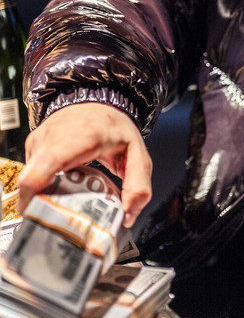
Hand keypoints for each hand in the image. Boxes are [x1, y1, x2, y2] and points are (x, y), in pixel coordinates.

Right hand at [17, 103, 151, 227]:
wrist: (98, 101)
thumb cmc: (114, 126)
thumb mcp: (137, 152)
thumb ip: (138, 184)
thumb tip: (129, 214)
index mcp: (82, 136)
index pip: (48, 163)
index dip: (36, 188)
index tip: (38, 209)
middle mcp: (55, 136)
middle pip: (32, 177)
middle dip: (41, 202)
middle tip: (61, 216)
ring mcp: (40, 140)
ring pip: (29, 179)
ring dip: (44, 194)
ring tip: (64, 198)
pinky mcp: (32, 145)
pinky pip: (31, 173)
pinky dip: (43, 184)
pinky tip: (61, 183)